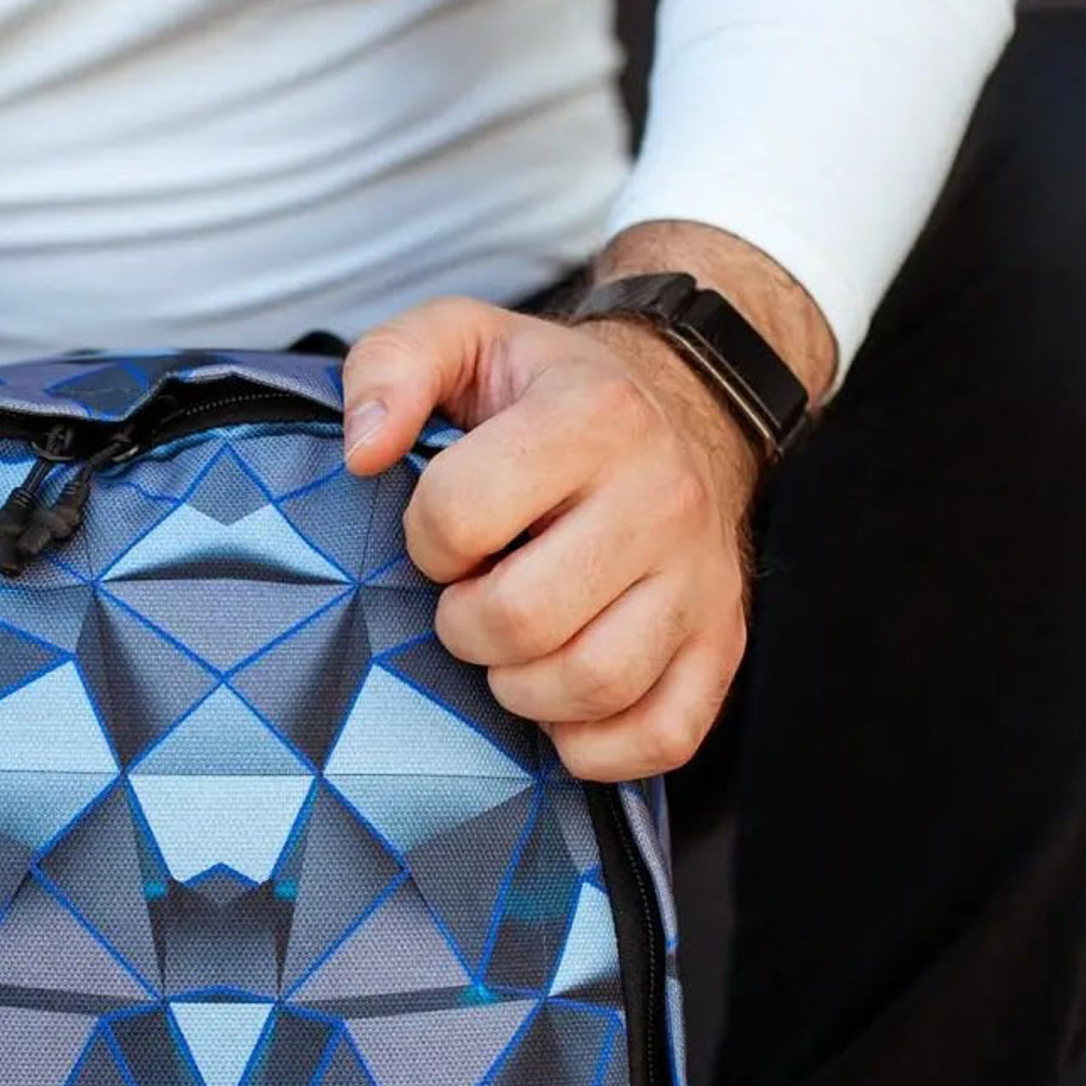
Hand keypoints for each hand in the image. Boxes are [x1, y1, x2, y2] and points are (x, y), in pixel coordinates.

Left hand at [342, 280, 781, 781]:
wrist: (683, 408)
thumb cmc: (548, 393)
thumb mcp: (465, 340)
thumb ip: (390, 366)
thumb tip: (363, 452)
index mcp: (595, 415)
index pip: (461, 512)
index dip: (426, 539)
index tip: (442, 535)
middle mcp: (663, 497)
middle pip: (522, 618)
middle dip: (464, 625)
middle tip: (468, 601)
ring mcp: (703, 580)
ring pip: (592, 684)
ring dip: (521, 689)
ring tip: (512, 648)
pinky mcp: (722, 646)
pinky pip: (661, 738)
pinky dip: (594, 746)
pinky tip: (560, 702)